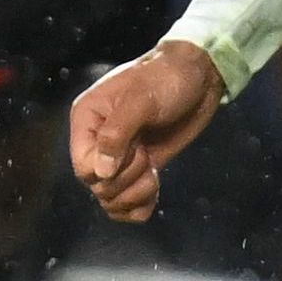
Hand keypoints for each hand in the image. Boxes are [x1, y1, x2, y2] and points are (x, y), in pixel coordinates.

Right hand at [70, 40, 226, 224]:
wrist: (198, 75)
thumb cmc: (167, 79)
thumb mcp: (140, 100)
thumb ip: (116, 134)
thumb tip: (101, 173)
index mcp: (87, 121)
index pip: (83, 167)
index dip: (107, 172)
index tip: (134, 153)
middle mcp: (97, 142)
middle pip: (98, 186)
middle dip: (125, 181)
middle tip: (146, 157)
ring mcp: (121, 157)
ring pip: (112, 199)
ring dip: (134, 196)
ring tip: (154, 175)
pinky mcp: (142, 166)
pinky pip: (129, 202)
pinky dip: (140, 205)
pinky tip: (155, 191)